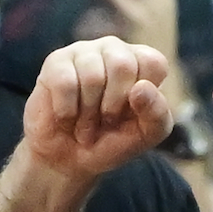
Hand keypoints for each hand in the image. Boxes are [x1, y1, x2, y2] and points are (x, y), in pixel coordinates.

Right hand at [24, 37, 173, 180]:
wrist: (69, 159)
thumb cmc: (112, 141)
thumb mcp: (146, 135)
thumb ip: (157, 114)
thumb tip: (141, 88)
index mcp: (142, 63)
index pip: (154, 63)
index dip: (144, 97)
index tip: (133, 114)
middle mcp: (114, 50)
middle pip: (123, 65)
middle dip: (113, 106)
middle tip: (106, 122)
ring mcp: (84, 52)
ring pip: (92, 76)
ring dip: (89, 114)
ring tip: (85, 124)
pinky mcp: (56, 61)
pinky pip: (65, 82)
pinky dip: (67, 111)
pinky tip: (67, 117)